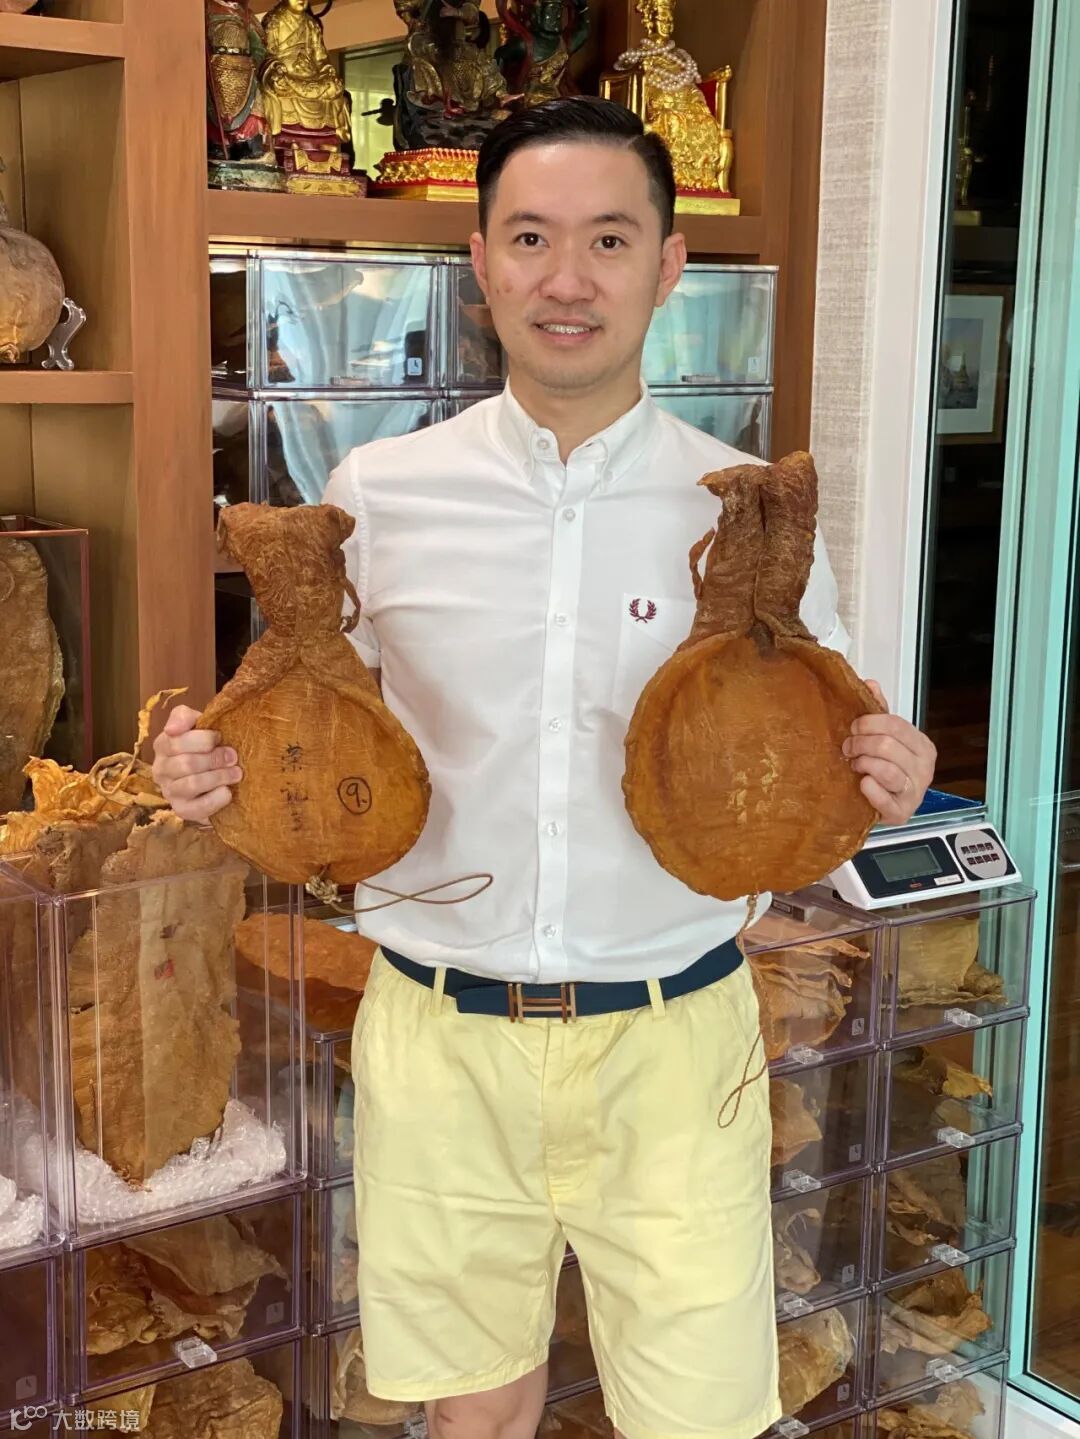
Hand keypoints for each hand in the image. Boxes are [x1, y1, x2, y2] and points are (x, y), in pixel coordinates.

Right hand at [151, 705, 242, 823]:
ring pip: (192, 784)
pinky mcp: (183, 810)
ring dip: (219, 777)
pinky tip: (228, 792)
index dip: (203, 739)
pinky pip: (199, 807)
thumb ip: (183, 716)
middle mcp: (161, 770)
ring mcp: (170, 792)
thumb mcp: (196, 724)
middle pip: (186, 764)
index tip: (219, 737)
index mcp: (162, 745)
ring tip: (236, 773)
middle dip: (215, 759)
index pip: (175, 741)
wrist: (214, 776)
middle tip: (233, 757)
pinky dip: (218, 799)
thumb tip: (172, 729)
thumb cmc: (205, 747)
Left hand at [843, 680, 936, 824]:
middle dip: (860, 744)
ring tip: (855, 765)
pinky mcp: (901, 813)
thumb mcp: (883, 739)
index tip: (854, 727)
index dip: (869, 723)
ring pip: (887, 770)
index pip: (896, 725)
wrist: (881, 805)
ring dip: (863, 764)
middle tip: (848, 748)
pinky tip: (861, 783)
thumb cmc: (883, 771)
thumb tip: (870, 684)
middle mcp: (924, 769)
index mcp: (922, 746)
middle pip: (888, 745)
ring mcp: (914, 793)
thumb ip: (878, 712)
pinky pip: (883, 797)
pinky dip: (869, 789)